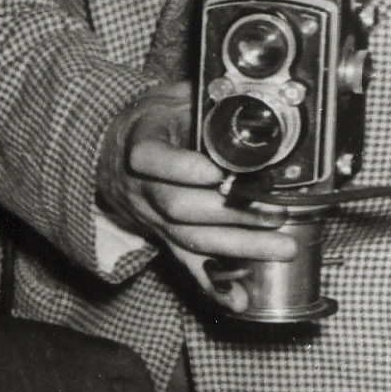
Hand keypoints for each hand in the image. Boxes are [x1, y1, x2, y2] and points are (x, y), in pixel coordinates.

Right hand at [96, 82, 308, 310]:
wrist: (109, 154)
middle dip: (232, 213)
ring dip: (239, 247)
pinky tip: (239, 300)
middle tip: (278, 211)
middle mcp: (141, 188)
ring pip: (191, 239)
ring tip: (281, 248)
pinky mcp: (163, 239)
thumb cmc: (148, 123)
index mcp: (139, 145)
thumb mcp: (170, 97)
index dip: (183, 169)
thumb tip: (253, 91)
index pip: (152, 160)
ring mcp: (151, 219)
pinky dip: (213, 287)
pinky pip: (186, 265)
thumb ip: (205, 97)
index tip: (219, 171)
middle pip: (179, 207)